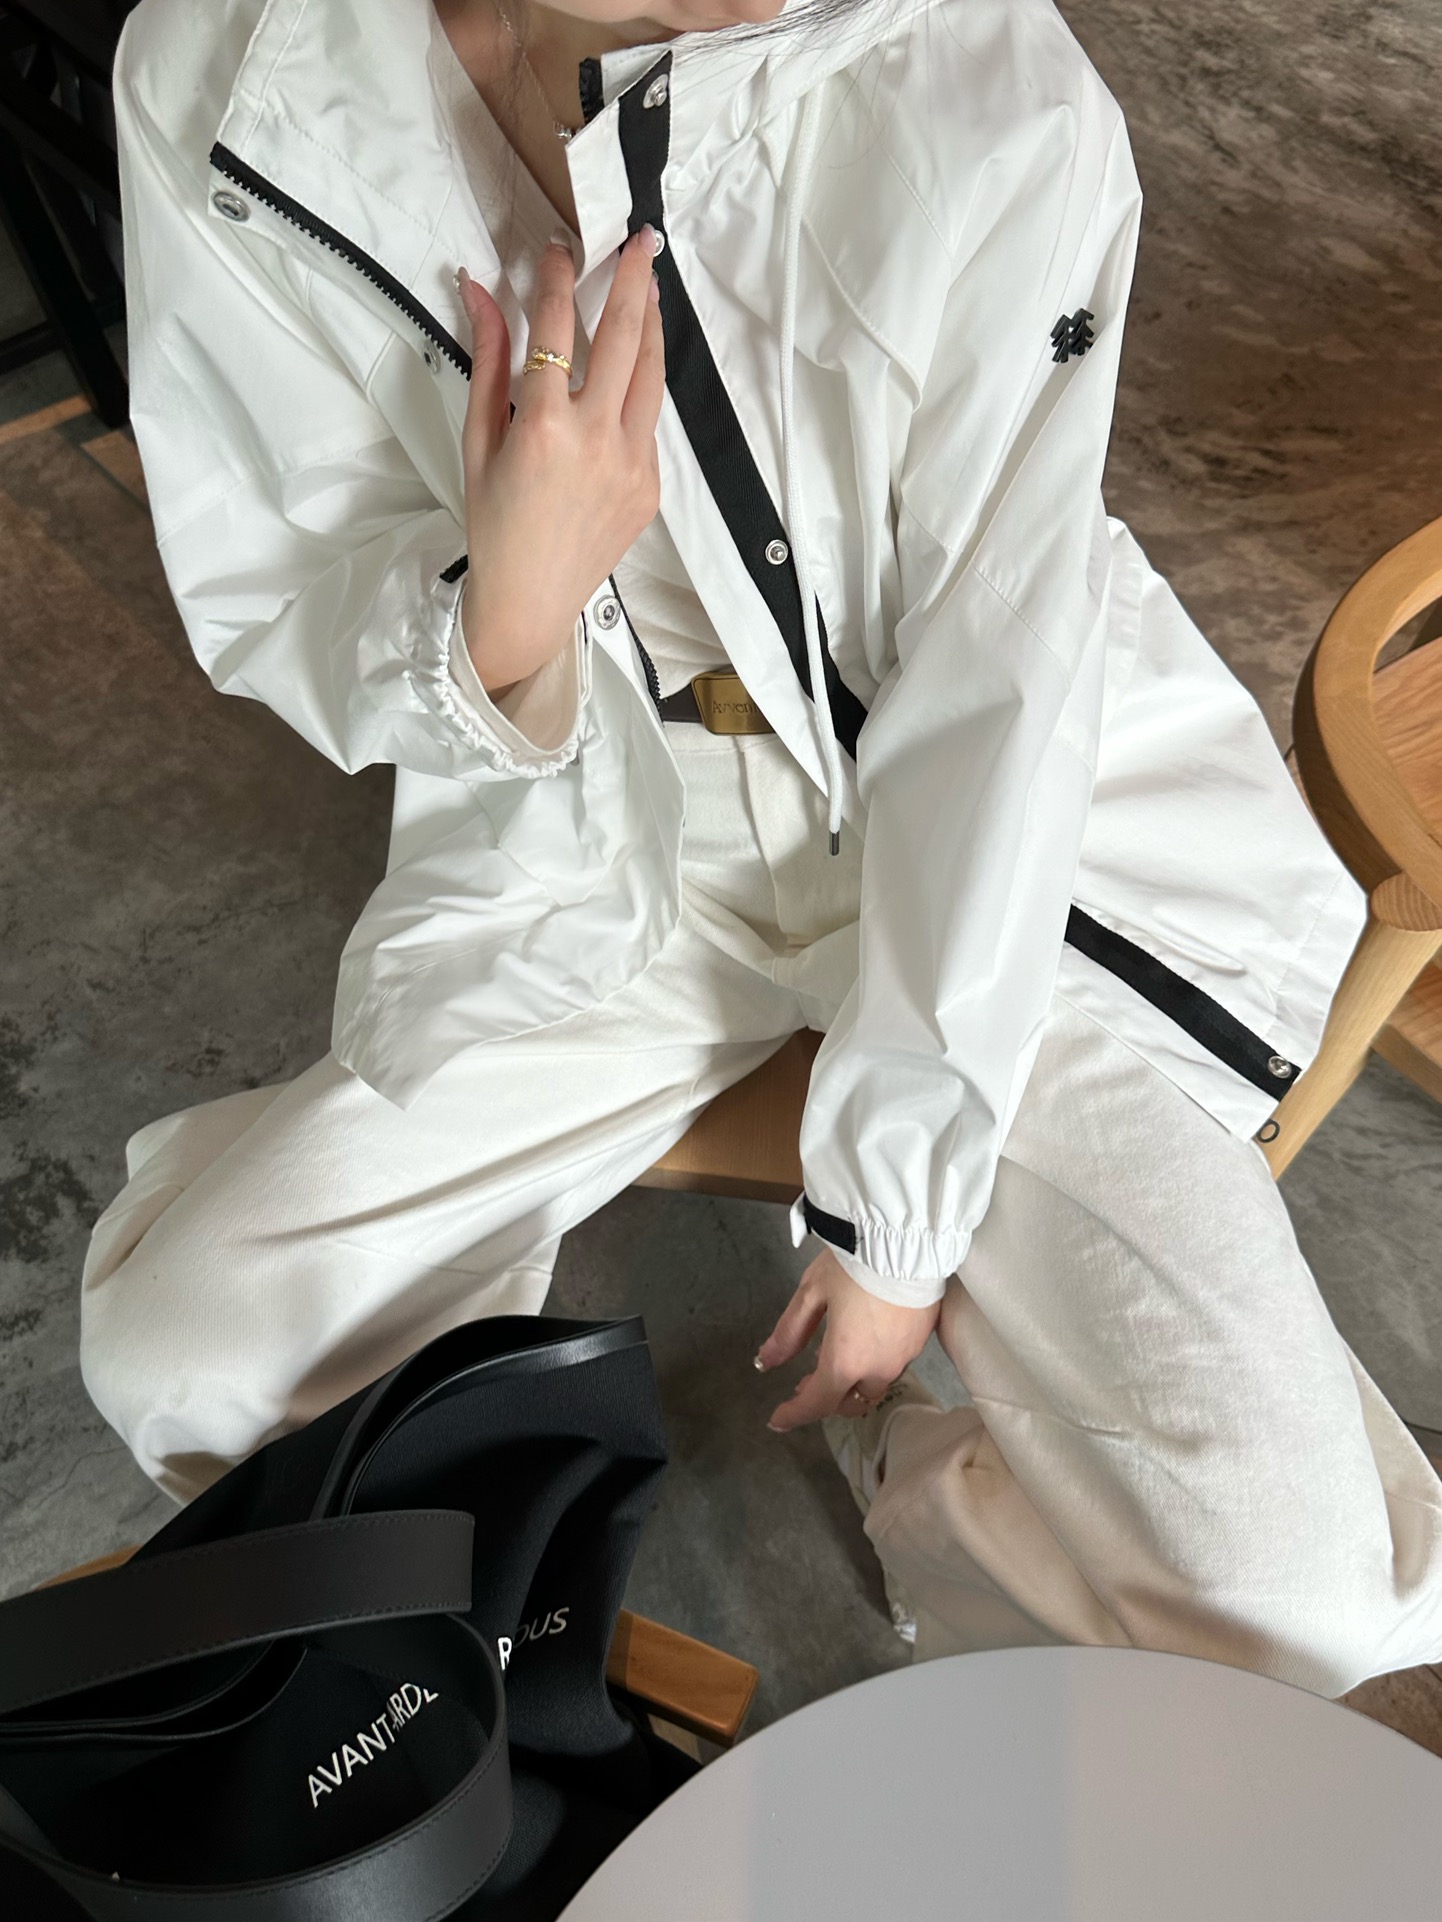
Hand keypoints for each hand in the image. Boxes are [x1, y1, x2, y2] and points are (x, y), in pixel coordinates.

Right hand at [455, 229, 664, 695]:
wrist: (531, 600)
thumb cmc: (494, 526)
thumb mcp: (478, 441)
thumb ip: (487, 360)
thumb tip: (478, 289)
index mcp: (544, 426)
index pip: (555, 326)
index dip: (557, 277)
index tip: (560, 248)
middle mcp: (596, 439)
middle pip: (624, 337)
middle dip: (632, 280)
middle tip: (639, 241)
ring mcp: (631, 463)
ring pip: (652, 375)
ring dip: (652, 325)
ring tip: (650, 288)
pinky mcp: (650, 485)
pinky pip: (649, 422)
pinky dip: (641, 388)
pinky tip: (634, 368)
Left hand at [757, 1245, 941, 1432]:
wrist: (907, 1241)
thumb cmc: (853, 1264)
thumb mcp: (811, 1292)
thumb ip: (789, 1332)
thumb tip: (765, 1362)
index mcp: (845, 1361)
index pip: (817, 1403)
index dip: (794, 1415)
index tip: (777, 1420)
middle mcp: (877, 1368)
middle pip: (851, 1401)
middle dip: (827, 1400)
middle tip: (805, 1384)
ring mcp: (904, 1356)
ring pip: (874, 1384)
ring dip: (852, 1382)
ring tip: (834, 1359)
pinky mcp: (922, 1339)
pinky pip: (893, 1364)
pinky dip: (873, 1364)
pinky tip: (864, 1340)